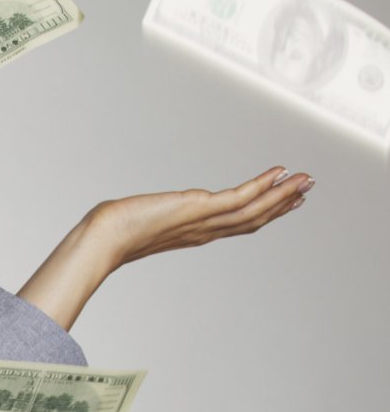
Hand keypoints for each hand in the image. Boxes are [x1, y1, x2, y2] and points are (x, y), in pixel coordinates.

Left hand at [85, 165, 311, 268]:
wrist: (104, 238)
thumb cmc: (113, 233)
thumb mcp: (140, 221)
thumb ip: (148, 217)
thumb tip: (132, 212)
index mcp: (194, 234)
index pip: (237, 224)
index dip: (263, 213)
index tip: (283, 201)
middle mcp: (204, 231)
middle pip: (253, 219)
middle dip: (281, 204)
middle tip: (306, 188)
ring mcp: (204, 222)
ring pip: (254, 210)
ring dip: (282, 194)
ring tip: (305, 180)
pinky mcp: (199, 209)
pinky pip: (239, 198)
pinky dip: (262, 185)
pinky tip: (279, 173)